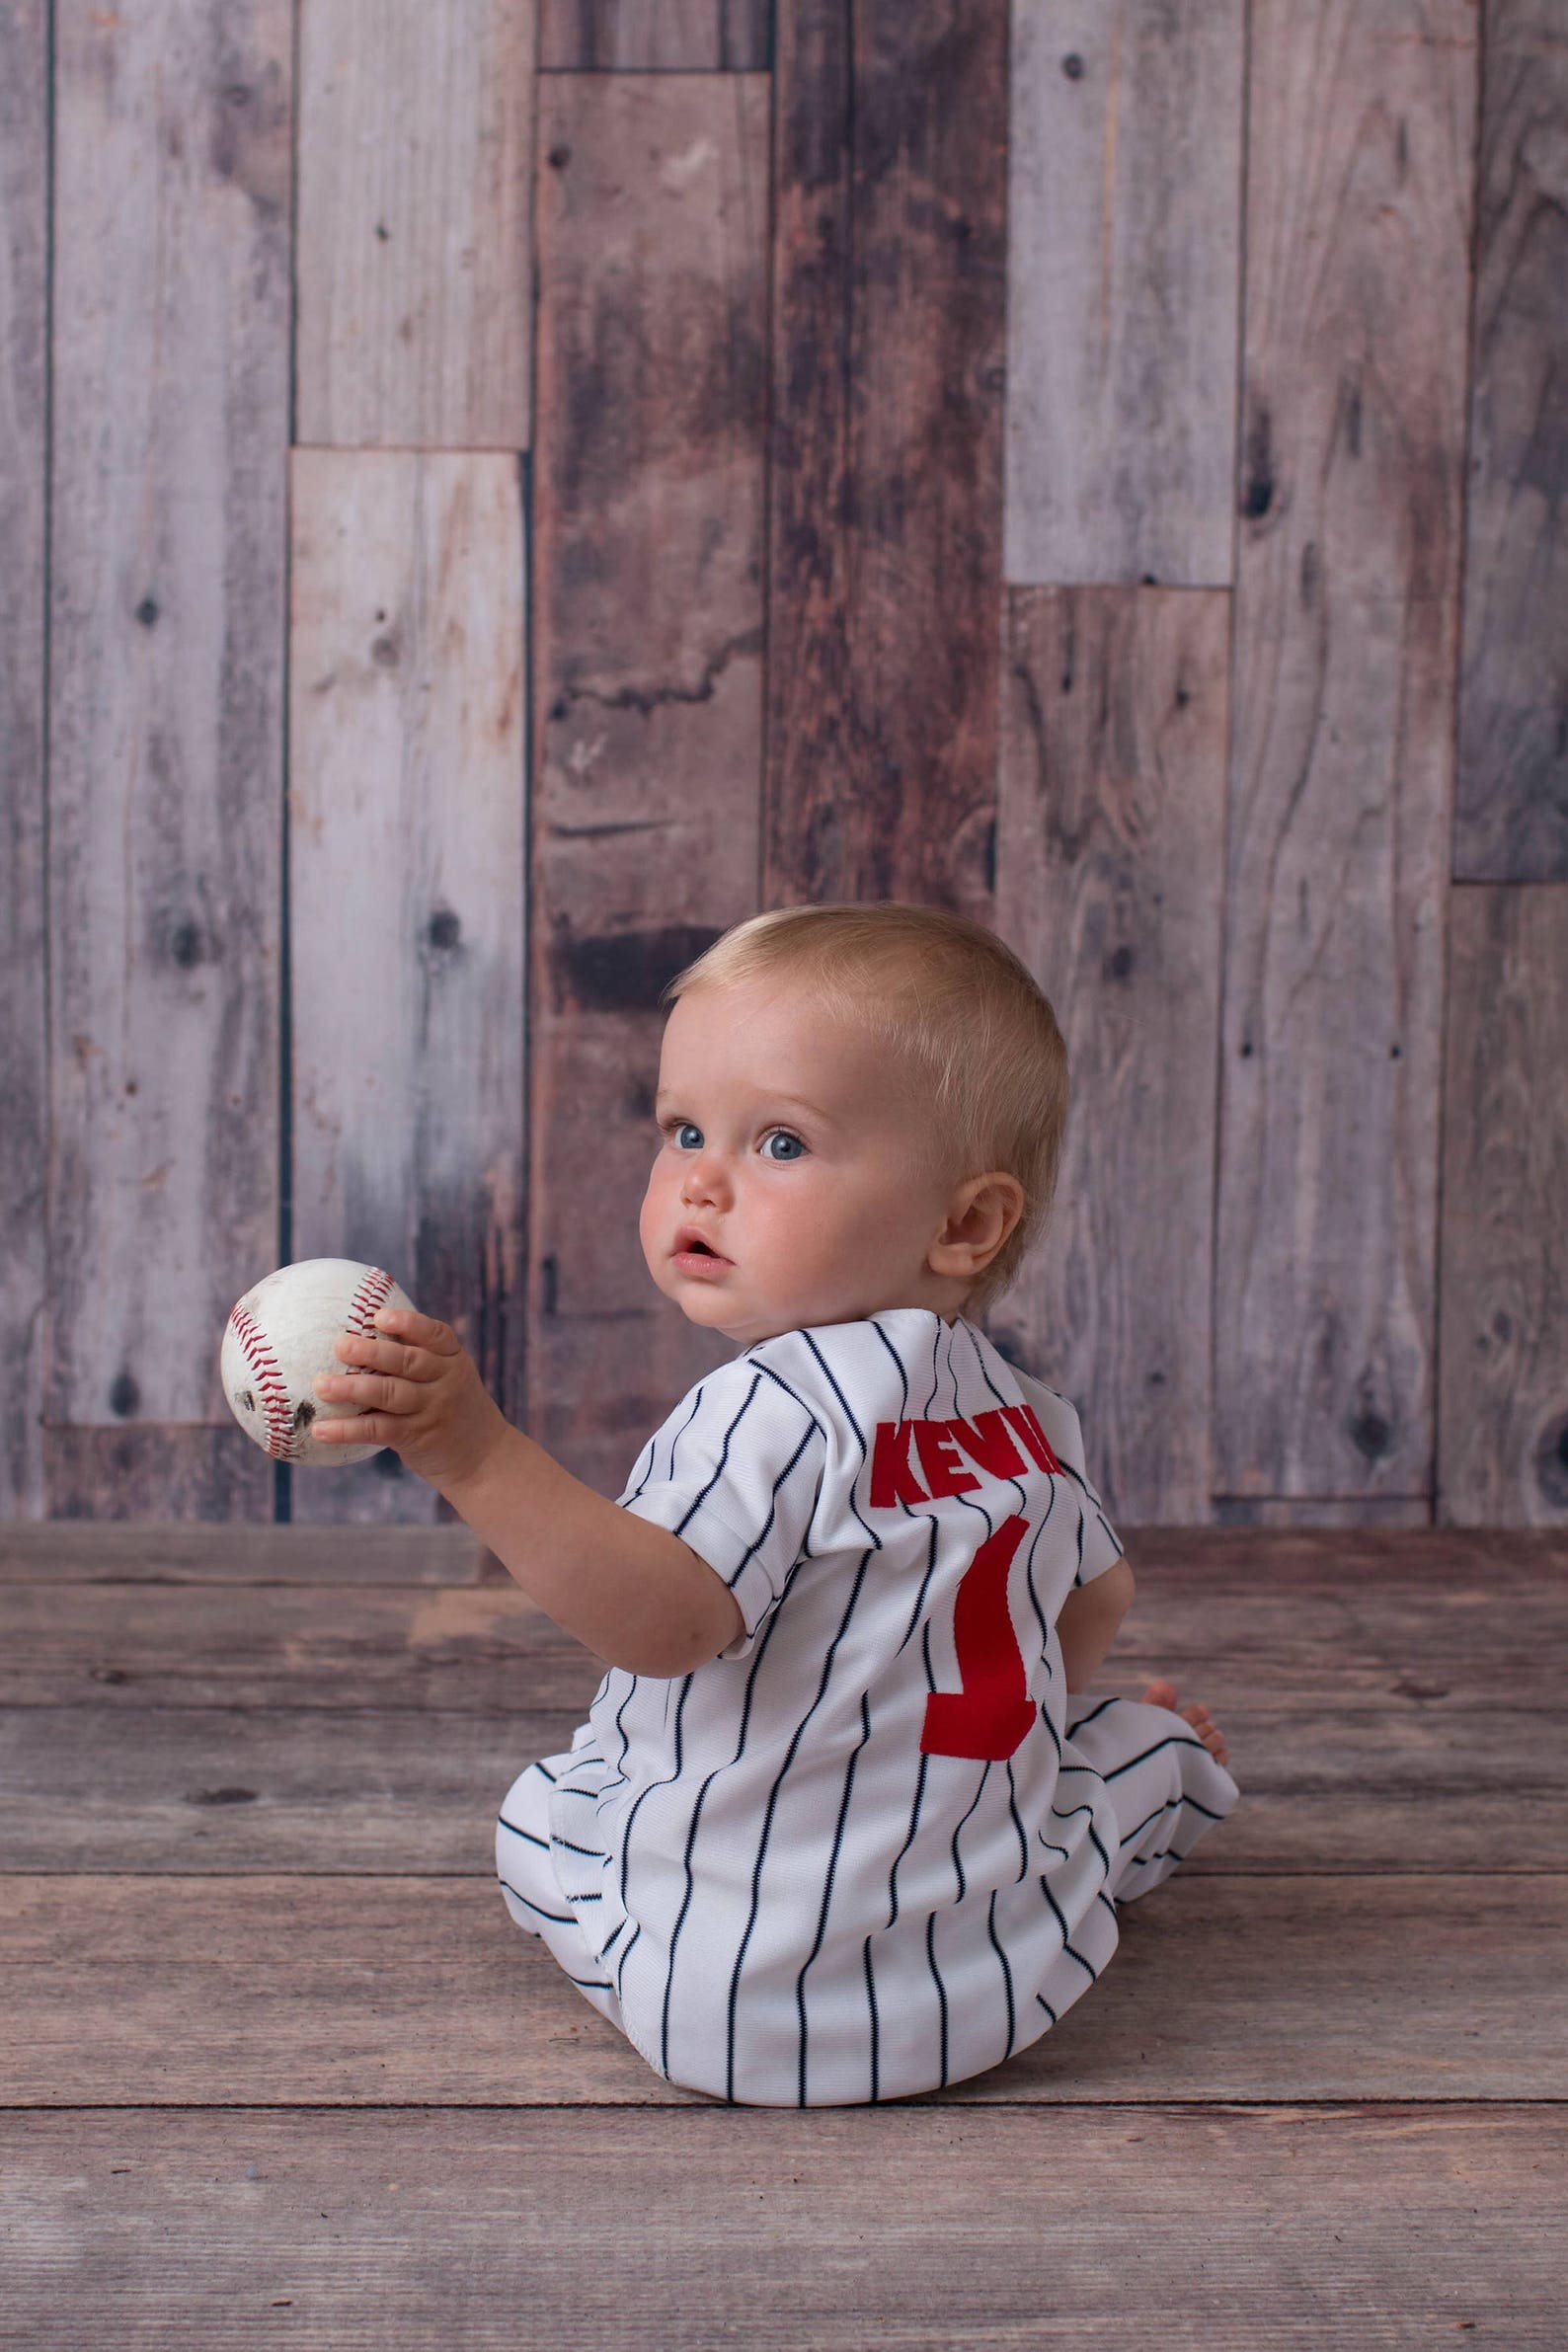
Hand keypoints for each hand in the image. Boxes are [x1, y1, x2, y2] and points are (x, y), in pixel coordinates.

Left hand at [311, 1307, 509, 1493]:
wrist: (485, 1458)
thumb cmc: (454, 1410)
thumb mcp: (451, 1378)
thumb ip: (418, 1361)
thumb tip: (357, 1338)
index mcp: (453, 1360)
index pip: (434, 1334)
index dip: (407, 1323)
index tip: (379, 1316)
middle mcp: (445, 1382)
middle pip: (407, 1362)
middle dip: (371, 1351)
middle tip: (339, 1345)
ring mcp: (432, 1410)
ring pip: (389, 1394)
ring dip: (352, 1389)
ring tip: (322, 1385)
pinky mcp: (417, 1437)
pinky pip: (378, 1430)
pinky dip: (347, 1430)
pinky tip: (321, 1429)